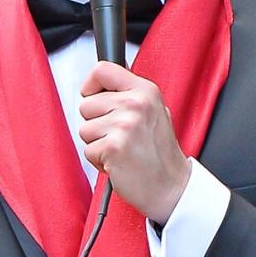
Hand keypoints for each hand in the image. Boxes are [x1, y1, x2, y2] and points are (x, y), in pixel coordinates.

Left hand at [78, 62, 191, 224]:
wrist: (171, 186)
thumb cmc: (160, 153)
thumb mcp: (154, 111)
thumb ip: (130, 95)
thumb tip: (101, 85)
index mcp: (145, 91)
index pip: (102, 70)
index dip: (91, 85)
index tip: (94, 96)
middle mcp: (136, 104)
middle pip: (87, 104)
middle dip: (97, 123)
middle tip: (120, 135)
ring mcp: (124, 125)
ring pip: (85, 129)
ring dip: (98, 143)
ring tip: (122, 149)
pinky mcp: (113, 147)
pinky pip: (88, 150)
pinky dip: (99, 160)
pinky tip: (120, 161)